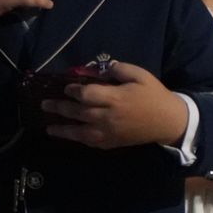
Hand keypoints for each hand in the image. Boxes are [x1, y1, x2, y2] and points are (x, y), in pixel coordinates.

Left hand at [43, 61, 187, 149]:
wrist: (168, 121)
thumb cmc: (154, 95)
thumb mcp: (140, 75)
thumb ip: (119, 70)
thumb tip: (99, 71)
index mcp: (115, 98)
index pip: (86, 94)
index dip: (73, 90)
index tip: (67, 87)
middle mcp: (108, 116)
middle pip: (78, 112)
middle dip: (59, 108)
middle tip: (45, 105)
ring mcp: (109, 132)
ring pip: (80, 132)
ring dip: (63, 129)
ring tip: (49, 127)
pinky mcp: (112, 142)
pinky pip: (90, 142)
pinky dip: (78, 139)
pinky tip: (70, 136)